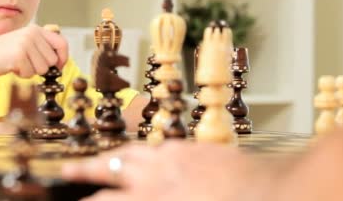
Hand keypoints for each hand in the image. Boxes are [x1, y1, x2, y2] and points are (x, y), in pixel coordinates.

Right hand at [0, 24, 67, 78]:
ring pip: (43, 69)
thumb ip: (42, 46)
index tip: (59, 66)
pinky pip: (30, 74)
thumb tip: (61, 60)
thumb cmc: (3, 54)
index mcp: (36, 29)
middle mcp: (32, 33)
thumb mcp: (25, 43)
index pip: (62, 43)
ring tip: (18, 63)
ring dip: (31, 71)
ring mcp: (25, 43)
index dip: (63, 57)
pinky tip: (11, 67)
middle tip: (26, 63)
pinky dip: (22, 75)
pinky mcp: (18, 55)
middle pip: (52, 60)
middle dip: (41, 67)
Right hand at [61, 140, 266, 200]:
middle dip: (86, 169)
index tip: (77, 200)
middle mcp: (157, 175)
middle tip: (68, 169)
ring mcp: (176, 157)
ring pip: (135, 151)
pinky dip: (147, 151)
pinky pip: (162, 146)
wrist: (274, 193)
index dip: (88, 200)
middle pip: (111, 167)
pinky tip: (148, 154)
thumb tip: (135, 195)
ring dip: (114, 156)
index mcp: (153, 198)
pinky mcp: (195, 148)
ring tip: (102, 159)